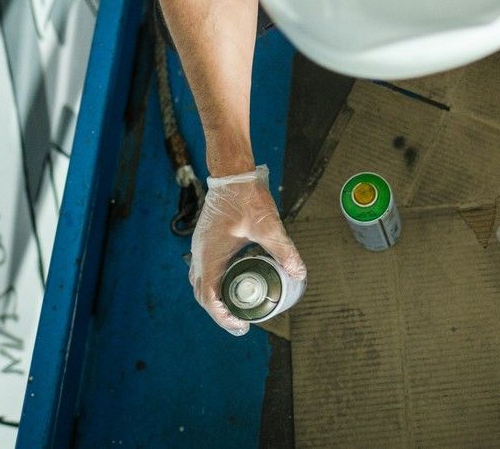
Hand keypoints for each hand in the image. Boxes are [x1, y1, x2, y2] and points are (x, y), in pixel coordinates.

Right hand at [189, 164, 305, 335]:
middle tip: (241, 325)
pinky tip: (233, 284)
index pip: (209, 298)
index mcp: (210, 255)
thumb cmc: (245, 197)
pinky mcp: (205, 242)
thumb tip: (299, 273)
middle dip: (220, 314)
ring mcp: (200, 248)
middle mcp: (200, 255)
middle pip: (203, 295)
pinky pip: (205, 271)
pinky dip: (216, 284)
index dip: (223, 317)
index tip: (240, 326)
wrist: (232, 174)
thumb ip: (283, 250)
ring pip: (202, 283)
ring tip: (236, 310)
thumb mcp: (268, 226)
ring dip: (216, 300)